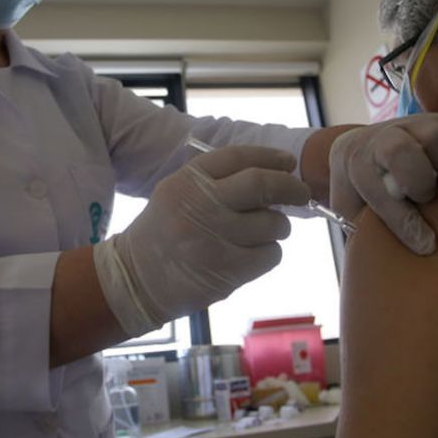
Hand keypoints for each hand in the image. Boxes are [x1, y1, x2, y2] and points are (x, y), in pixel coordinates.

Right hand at [93, 145, 310, 336]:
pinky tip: (253, 254)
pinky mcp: (228, 271)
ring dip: (278, 227)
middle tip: (301, 193)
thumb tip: (276, 175)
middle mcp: (201, 206)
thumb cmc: (165, 232)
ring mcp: (215, 239)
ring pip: (273, 224)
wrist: (136, 279)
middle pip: (262, 185)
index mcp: (187, 181)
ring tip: (264, 232)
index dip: (270, 157)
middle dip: (290, 187)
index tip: (288, 163)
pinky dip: (270, 253)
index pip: (239, 157)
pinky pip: (271, 254)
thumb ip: (218, 180)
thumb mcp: (178, 192)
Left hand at [329, 114, 437, 253]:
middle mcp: (381, 137)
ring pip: (436, 138)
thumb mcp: (354, 212)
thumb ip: (366, 231)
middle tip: (424, 198)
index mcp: (354, 160)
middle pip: (399, 151)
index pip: (373, 184)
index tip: (424, 245)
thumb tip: (390, 269)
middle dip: (416, 180)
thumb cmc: (361, 191)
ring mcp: (411, 124)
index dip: (401, 219)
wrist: (364, 148)